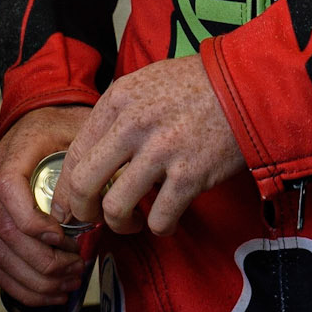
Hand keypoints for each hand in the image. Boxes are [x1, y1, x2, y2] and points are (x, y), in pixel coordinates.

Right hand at [0, 105, 93, 306]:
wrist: (40, 121)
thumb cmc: (63, 126)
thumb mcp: (79, 131)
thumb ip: (84, 164)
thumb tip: (90, 211)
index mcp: (9, 157)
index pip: (9, 192)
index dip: (35, 223)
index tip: (66, 237)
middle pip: (5, 235)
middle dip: (44, 263)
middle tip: (77, 269)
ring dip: (35, 281)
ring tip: (69, 285)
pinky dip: (20, 286)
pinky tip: (49, 293)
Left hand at [55, 55, 244, 237]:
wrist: (244, 85)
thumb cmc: (197, 85)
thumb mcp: (146, 84)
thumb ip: (118, 114)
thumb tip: (95, 154)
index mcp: (118, 100)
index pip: (75, 153)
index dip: (67, 187)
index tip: (70, 205)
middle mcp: (133, 124)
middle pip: (85, 183)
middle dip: (83, 211)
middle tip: (93, 219)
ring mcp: (161, 151)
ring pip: (116, 208)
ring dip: (120, 224)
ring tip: (132, 222)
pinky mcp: (189, 175)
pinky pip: (159, 219)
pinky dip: (159, 228)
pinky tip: (164, 220)